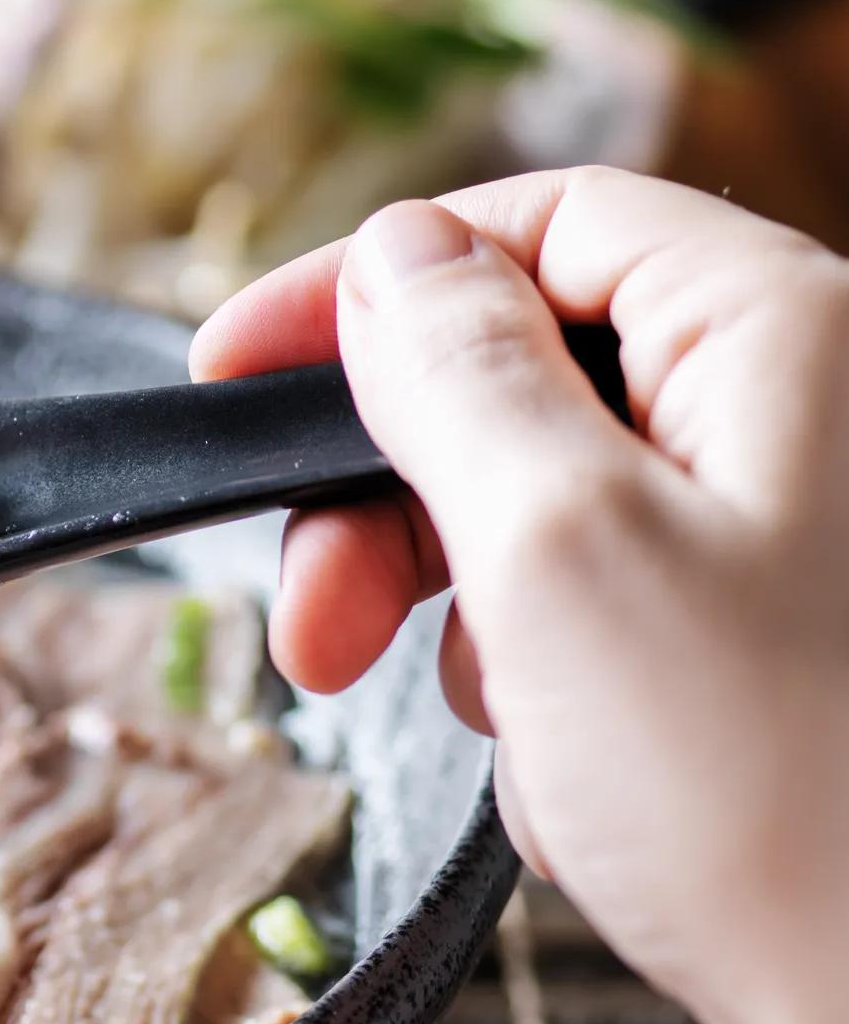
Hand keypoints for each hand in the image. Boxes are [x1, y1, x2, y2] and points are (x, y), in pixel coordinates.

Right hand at [193, 168, 848, 1023]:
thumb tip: (395, 255)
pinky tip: (576, 784)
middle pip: (533, 374)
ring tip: (490, 727)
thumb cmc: (783, 799)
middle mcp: (807, 416)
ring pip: (554, 507)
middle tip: (311, 619)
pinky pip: (602, 618)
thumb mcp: (559, 551)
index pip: (542, 223)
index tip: (232, 372)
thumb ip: (457, 377)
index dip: (369, 286)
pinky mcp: (777, 655)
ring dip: (470, 613)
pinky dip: (549, 691)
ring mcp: (796, 540)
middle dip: (394, 494)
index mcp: (784, 335)